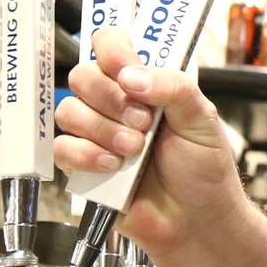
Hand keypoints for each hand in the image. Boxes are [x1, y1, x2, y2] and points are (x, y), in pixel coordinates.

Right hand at [54, 27, 266, 266]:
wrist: (198, 221)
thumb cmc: (205, 171)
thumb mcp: (202, 119)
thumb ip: (173, 87)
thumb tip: (131, 75)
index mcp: (145, 84)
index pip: (110, 45)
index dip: (112, 51)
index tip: (128, 72)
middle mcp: (116, 104)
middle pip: (82, 75)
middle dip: (111, 98)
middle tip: (145, 123)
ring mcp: (96, 134)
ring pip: (68, 111)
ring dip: (103, 130)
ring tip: (134, 150)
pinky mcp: (83, 166)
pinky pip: (62, 148)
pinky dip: (87, 156)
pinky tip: (114, 168)